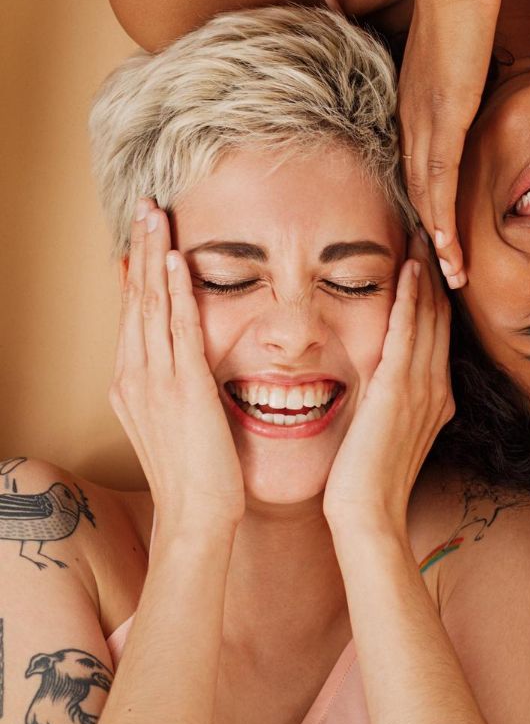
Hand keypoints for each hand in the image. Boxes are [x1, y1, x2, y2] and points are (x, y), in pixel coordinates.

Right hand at [109, 200, 242, 533]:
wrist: (197, 517)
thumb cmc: (200, 477)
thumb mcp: (184, 422)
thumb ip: (183, 389)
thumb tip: (194, 365)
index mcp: (134, 384)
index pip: (136, 315)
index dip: (140, 272)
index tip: (145, 235)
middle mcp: (135, 377)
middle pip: (137, 299)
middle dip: (141, 249)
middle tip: (144, 205)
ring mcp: (155, 381)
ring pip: (152, 304)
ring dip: (154, 255)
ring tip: (155, 213)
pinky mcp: (183, 388)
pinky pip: (178, 329)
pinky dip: (176, 292)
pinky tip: (177, 260)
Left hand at [323, 234, 454, 535]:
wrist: (367, 514)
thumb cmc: (366, 483)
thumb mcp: (384, 435)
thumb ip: (388, 405)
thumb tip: (377, 388)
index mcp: (436, 398)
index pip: (438, 334)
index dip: (434, 295)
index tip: (424, 261)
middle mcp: (437, 388)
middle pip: (442, 317)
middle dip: (435, 274)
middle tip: (429, 232)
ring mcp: (423, 388)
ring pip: (430, 317)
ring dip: (425, 274)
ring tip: (420, 236)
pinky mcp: (400, 389)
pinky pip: (409, 333)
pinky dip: (411, 299)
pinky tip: (409, 270)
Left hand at [400, 0, 501, 290]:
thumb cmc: (457, 4)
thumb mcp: (459, 53)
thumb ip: (463, 78)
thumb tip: (477, 85)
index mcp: (417, 109)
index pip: (421, 171)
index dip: (431, 210)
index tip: (441, 244)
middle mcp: (416, 120)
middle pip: (419, 191)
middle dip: (433, 238)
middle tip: (446, 275)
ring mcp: (428, 119)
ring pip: (427, 192)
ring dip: (439, 238)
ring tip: (451, 274)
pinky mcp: (445, 114)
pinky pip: (439, 172)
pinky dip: (440, 210)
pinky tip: (445, 239)